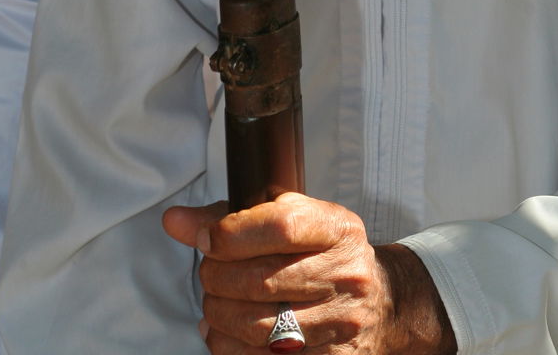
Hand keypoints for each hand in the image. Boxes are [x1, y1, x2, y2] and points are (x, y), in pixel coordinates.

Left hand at [163, 193, 454, 353]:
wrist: (382, 302)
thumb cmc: (325, 253)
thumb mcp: (294, 218)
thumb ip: (233, 217)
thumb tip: (176, 222)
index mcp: (337, 228)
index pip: (281, 225)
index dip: (231, 233)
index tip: (205, 237)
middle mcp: (345, 274)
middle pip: (262, 280)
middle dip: (217, 277)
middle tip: (208, 273)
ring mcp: (340, 323)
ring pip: (259, 327)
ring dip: (219, 314)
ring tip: (215, 302)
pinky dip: (230, 348)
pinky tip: (223, 333)